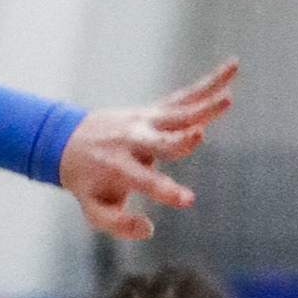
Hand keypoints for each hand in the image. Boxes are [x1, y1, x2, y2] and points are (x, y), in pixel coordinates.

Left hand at [57, 60, 235, 238]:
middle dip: (178, 141)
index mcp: (118, 167)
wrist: (64, 141)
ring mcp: (144, 122)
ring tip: (227, 98)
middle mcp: (132, 141)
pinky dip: (209, 83)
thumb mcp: (93, 208)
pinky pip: (185, 97)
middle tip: (198, 136)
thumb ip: (117, 224)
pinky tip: (233, 68)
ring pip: (178, 114)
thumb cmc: (87, 181)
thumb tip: (149, 229)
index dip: (165, 190)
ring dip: (202, 107)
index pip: (145, 181)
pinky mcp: (154, 111)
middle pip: (160, 141)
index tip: (187, 199)